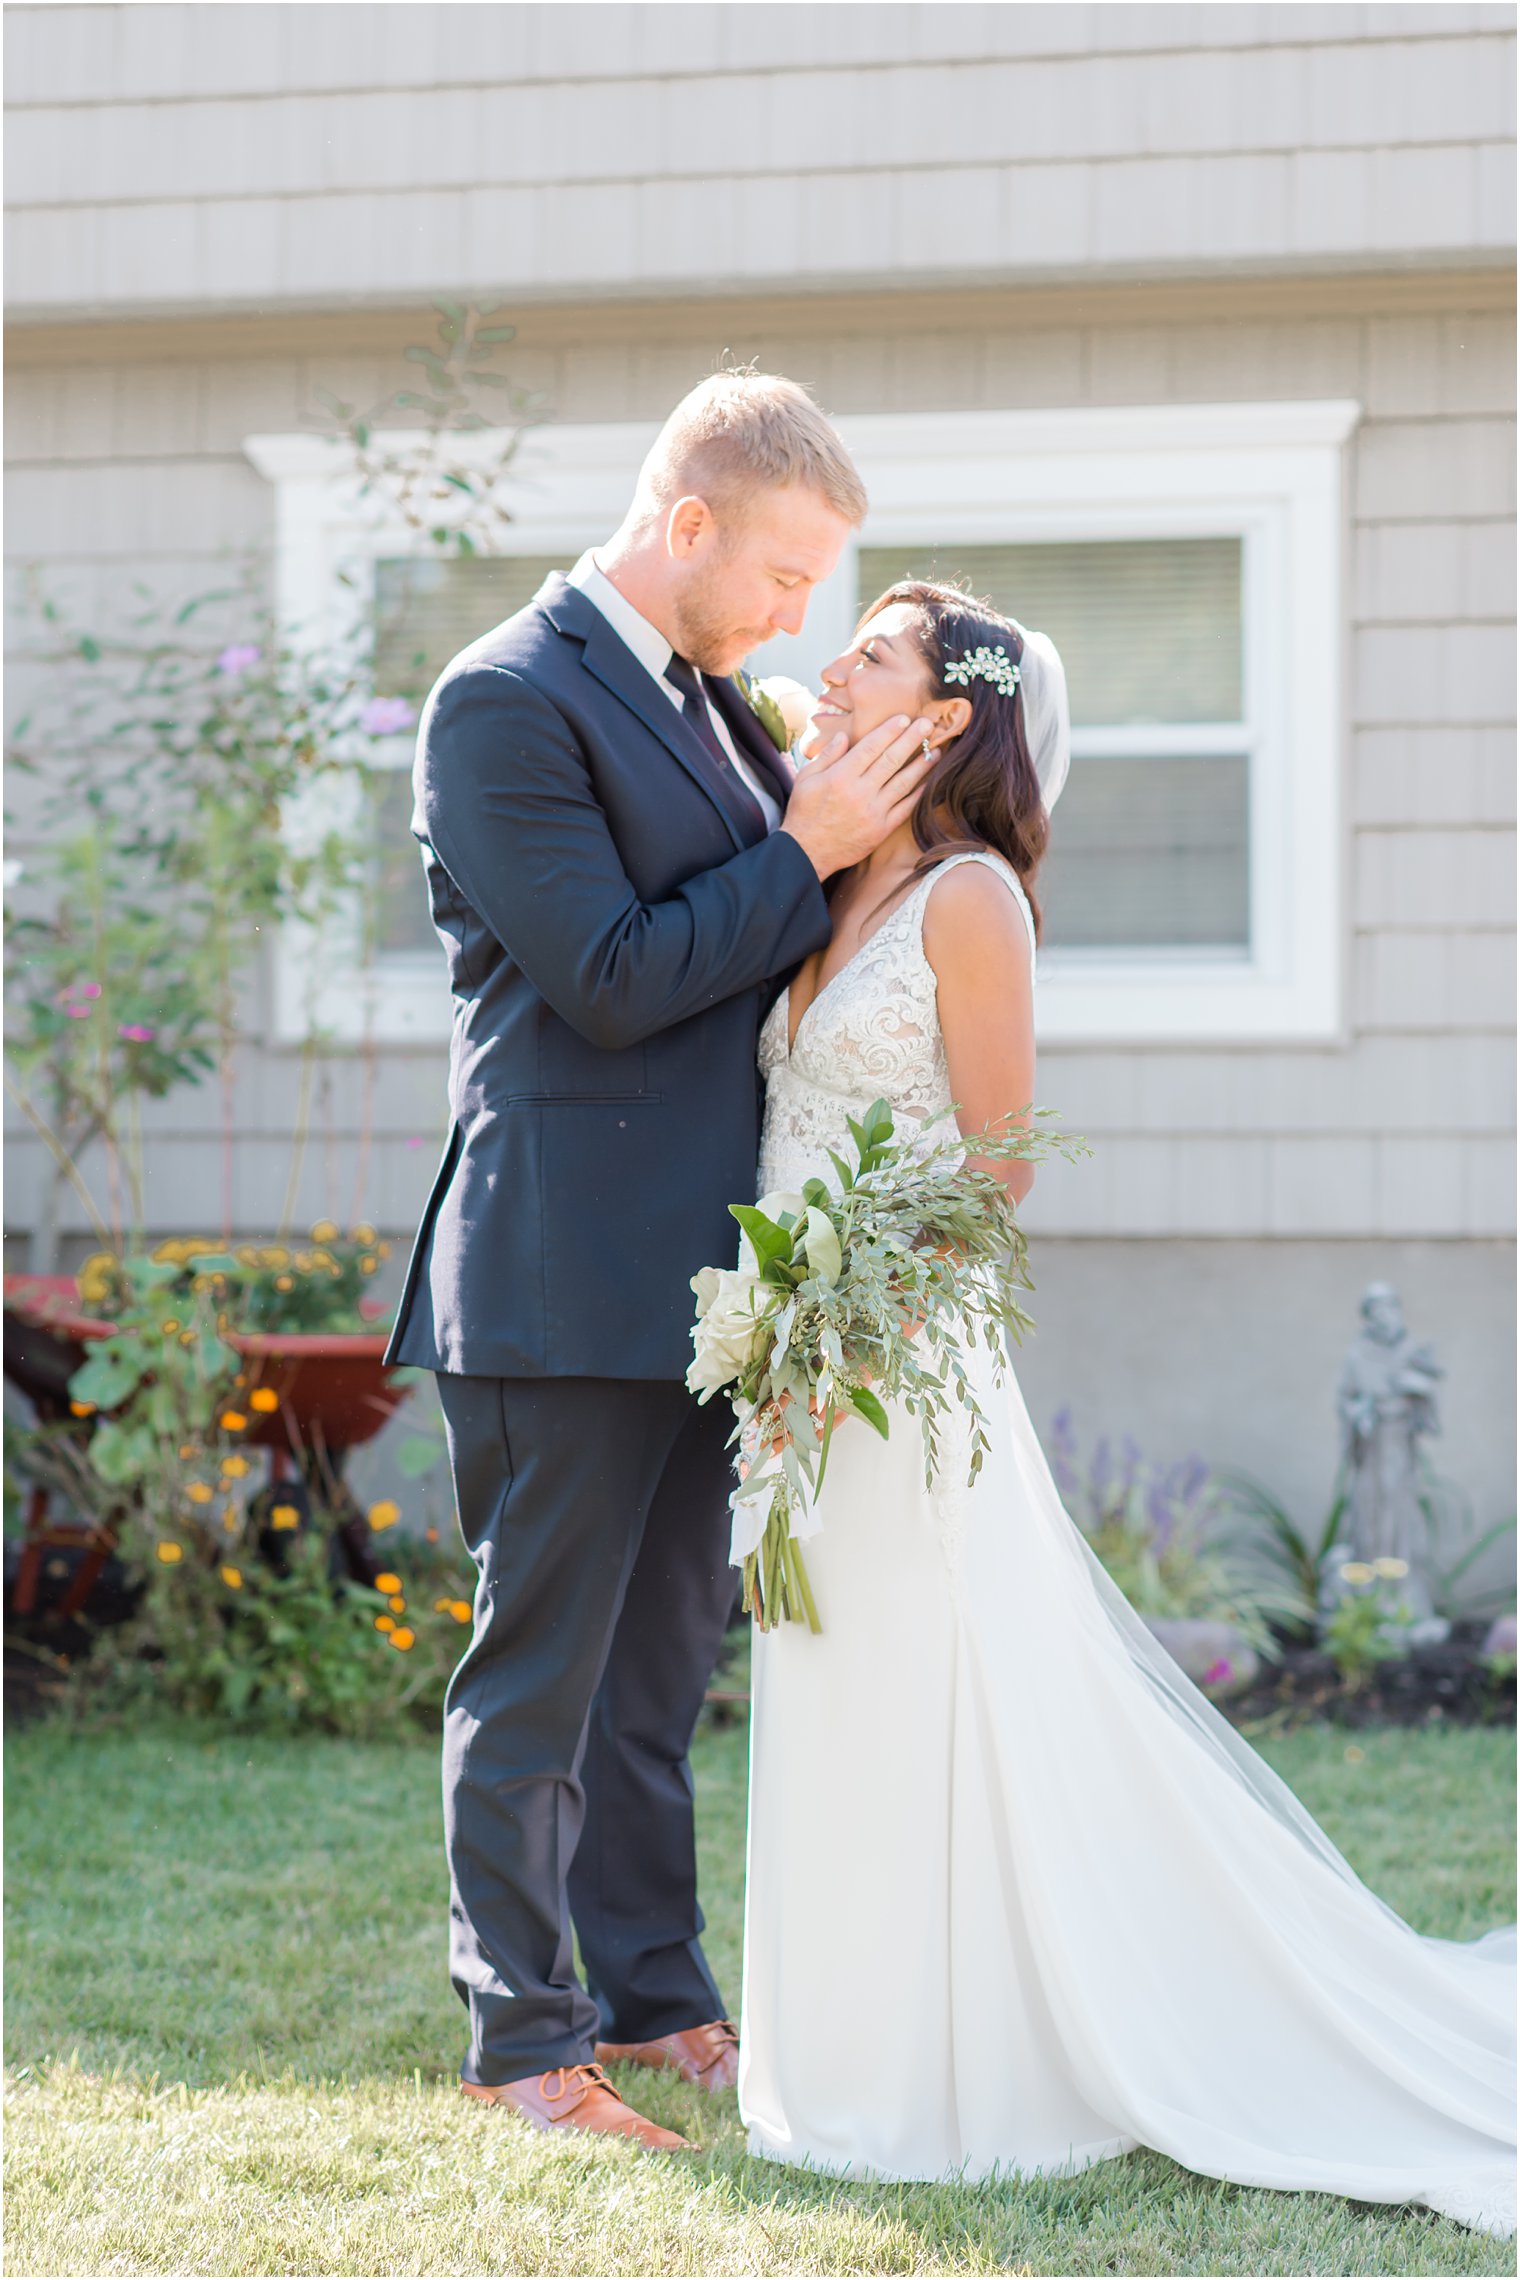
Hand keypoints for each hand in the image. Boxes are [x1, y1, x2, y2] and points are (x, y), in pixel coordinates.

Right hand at [780, 714, 935, 880]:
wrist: (807, 853)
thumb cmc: (804, 813)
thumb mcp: (805, 779)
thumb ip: (826, 755)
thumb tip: (843, 735)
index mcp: (840, 777)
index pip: (870, 747)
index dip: (889, 731)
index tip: (904, 718)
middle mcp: (859, 792)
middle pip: (891, 760)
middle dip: (911, 740)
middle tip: (928, 724)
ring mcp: (873, 812)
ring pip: (903, 783)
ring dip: (921, 765)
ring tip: (935, 750)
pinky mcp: (881, 829)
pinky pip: (905, 808)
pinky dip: (918, 794)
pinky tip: (929, 781)